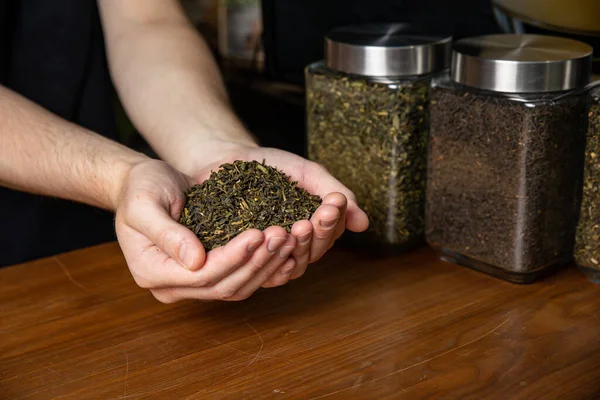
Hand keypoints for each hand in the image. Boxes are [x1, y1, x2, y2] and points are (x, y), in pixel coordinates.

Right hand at [115, 160, 299, 302]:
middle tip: (283, 235)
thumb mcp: (145, 203)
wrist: (145, 185)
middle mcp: (172, 286)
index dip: (233, 257)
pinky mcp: (209, 274)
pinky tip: (286, 252)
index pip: (202, 275)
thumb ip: (165, 232)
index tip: (257, 233)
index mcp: (152, 271)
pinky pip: (241, 278)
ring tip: (289, 239)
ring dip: (266, 265)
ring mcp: (191, 285)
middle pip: (224, 286)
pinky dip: (264, 267)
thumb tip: (195, 260)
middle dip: (257, 261)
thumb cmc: (140, 188)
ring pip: (237, 287)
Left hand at [190, 145, 368, 287]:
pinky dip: (273, 262)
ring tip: (298, 226)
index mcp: (314, 229)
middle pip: (315, 252)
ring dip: (299, 248)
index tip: (333, 203)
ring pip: (294, 265)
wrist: (230, 159)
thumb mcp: (307, 174)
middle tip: (316, 215)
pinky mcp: (248, 260)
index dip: (334, 220)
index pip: (331, 233)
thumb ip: (332, 193)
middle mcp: (295, 247)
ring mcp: (272, 255)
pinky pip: (264, 272)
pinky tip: (275, 245)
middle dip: (319, 234)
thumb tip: (364, 223)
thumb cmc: (272, 166)